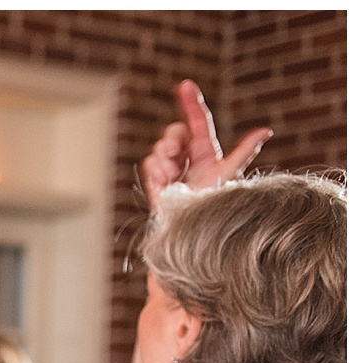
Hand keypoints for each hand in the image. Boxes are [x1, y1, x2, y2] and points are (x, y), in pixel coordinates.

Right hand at [140, 79, 269, 203]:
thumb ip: (244, 151)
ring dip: (164, 157)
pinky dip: (156, 170)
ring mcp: (171, 166)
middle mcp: (187, 155)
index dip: (191, 101)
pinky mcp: (156, 179)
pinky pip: (150, 163)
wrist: (191, 224)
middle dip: (171, 139)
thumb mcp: (229, 173)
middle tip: (175, 153)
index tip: (185, 85)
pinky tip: (165, 180)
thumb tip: (266, 131)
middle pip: (174, 132)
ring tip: (172, 172)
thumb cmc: (212, 200)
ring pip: (159, 147)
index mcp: (205, 149)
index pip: (197, 119)